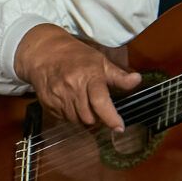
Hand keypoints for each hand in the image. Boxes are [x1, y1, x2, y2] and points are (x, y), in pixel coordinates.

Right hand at [14, 22, 143, 132]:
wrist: (43, 52)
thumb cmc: (76, 56)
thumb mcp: (100, 61)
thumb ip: (118, 76)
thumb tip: (138, 80)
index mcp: (89, 76)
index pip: (100, 101)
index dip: (111, 118)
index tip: (119, 128)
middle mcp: (72, 88)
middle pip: (89, 117)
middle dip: (97, 119)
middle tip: (99, 110)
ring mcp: (58, 96)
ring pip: (76, 121)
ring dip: (83, 118)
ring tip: (84, 104)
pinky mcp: (47, 103)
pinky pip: (63, 118)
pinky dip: (70, 115)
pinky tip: (71, 103)